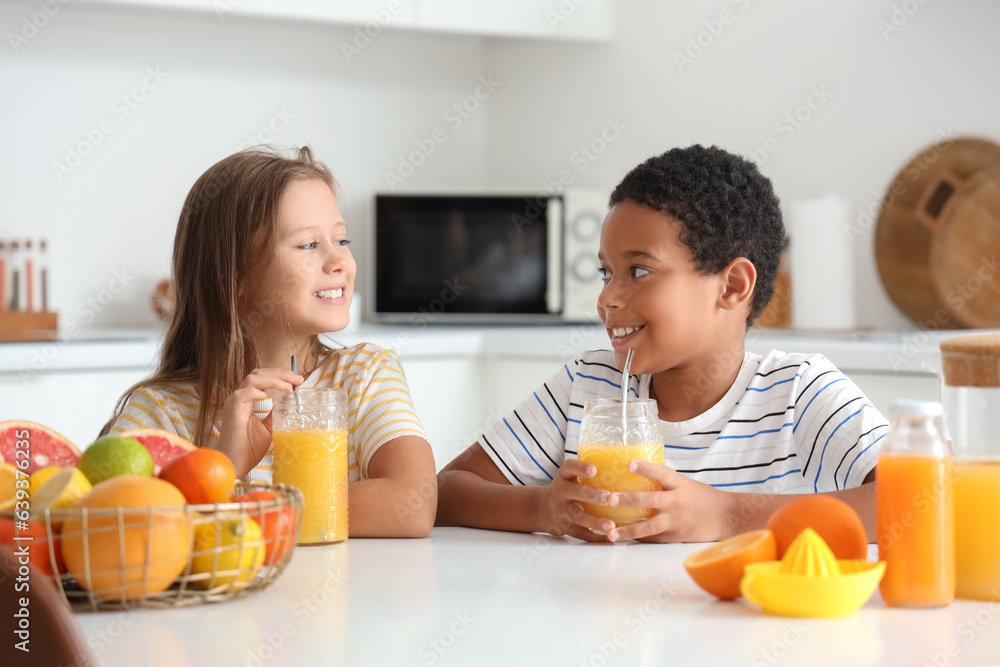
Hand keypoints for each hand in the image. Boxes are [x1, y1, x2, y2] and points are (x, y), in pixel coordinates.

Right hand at [217, 369, 302, 477]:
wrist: (235, 465)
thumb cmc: (248, 449)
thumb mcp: (270, 428)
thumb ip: (278, 413)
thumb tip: (291, 400)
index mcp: (247, 401)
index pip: (263, 379)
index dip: (280, 376)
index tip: (298, 380)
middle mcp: (240, 398)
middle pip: (258, 374)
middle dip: (280, 374)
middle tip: (297, 378)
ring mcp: (234, 403)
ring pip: (252, 379)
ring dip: (272, 380)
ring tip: (287, 386)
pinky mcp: (232, 411)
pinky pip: (242, 395)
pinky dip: (255, 392)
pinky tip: (267, 395)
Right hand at [535, 459, 615, 542]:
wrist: (542, 509)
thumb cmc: (566, 489)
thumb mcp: (570, 477)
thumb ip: (587, 472)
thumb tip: (623, 462)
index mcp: (564, 476)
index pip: (569, 467)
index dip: (581, 468)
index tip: (594, 470)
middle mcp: (560, 492)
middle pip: (575, 492)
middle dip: (592, 495)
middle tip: (609, 497)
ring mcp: (561, 511)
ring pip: (577, 516)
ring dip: (595, 521)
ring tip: (611, 525)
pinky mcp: (564, 527)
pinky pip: (580, 533)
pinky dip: (595, 537)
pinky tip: (609, 538)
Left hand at [605, 460, 735, 542]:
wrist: (727, 517)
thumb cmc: (703, 498)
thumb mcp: (685, 484)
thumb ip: (664, 482)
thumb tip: (636, 475)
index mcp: (680, 485)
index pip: (661, 473)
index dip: (646, 468)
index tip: (629, 464)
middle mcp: (677, 502)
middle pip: (650, 499)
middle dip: (629, 500)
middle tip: (610, 499)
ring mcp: (676, 521)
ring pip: (649, 526)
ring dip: (629, 530)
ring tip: (611, 533)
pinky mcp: (675, 536)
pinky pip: (653, 538)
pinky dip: (637, 538)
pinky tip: (621, 539)